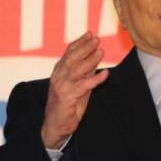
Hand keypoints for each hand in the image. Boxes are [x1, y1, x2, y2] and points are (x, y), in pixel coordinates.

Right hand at [41, 32, 108, 148]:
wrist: (55, 126)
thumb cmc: (67, 106)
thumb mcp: (77, 86)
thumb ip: (84, 74)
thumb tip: (95, 60)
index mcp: (59, 72)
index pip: (69, 53)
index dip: (79, 42)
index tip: (90, 34)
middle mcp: (58, 77)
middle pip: (72, 58)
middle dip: (85, 47)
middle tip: (97, 39)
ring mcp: (61, 86)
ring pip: (77, 69)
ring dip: (90, 59)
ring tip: (101, 51)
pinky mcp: (67, 97)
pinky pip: (84, 86)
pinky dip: (95, 79)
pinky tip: (105, 74)